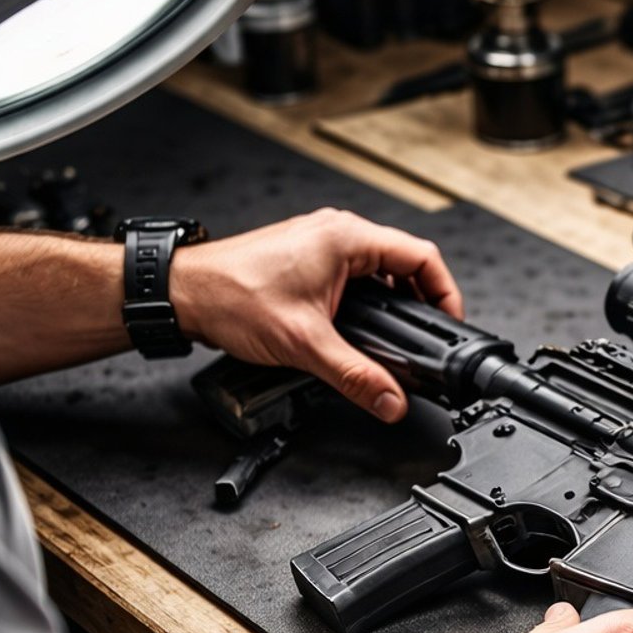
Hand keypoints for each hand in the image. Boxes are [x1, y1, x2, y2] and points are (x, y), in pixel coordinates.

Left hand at [169, 209, 463, 422]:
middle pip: (404, 263)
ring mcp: (320, 243)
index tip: (450, 323)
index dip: (445, 293)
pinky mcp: (306, 258)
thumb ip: (356, 376)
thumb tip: (391, 400)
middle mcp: (336, 233)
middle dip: (420, 302)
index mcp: (346, 238)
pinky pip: (354, 276)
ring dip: (392, 302)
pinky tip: (358, 329)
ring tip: (396, 337)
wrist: (182, 293)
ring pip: (378, 270)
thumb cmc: (230, 297)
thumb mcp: (304, 344)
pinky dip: (367, 301)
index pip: (423, 256)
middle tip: (426, 337)